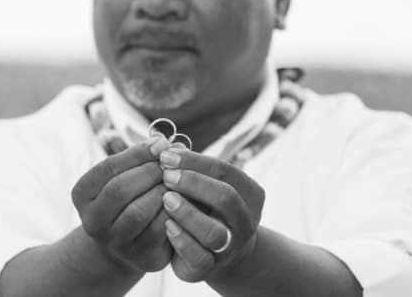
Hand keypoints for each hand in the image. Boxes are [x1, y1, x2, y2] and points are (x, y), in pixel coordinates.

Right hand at [71, 137, 172, 271]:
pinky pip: (158, 231)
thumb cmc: (131, 197)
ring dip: (162, 192)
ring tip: (178, 181)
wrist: (129, 242)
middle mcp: (92, 220)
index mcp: (82, 194)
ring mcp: (114, 242)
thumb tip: (173, 144)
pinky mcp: (139, 256)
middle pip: (119, 189)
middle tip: (173, 163)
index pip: (108, 167)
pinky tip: (184, 200)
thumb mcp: (127, 175)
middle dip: (150, 172)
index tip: (162, 143)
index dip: (137, 153)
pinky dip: (173, 212)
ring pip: (138, 212)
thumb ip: (144, 158)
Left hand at [159, 147, 264, 281]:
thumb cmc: (207, 208)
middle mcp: (245, 221)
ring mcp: (231, 247)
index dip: (194, 161)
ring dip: (187, 212)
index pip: (224, 170)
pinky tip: (167, 225)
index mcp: (250, 194)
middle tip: (166, 175)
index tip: (166, 155)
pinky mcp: (211, 268)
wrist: (218, 253)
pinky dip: (181, 239)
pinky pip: (198, 256)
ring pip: (214, 231)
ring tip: (166, 199)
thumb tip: (161, 143)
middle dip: (193, 182)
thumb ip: (190, 167)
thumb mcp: (206, 185)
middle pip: (226, 197)